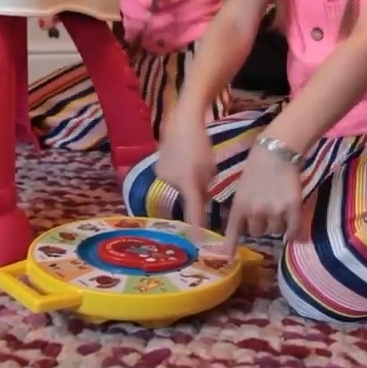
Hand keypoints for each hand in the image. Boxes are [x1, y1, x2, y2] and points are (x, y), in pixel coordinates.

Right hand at [157, 108, 216, 239]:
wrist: (182, 124)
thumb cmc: (201, 146)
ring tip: (188, 160)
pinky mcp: (156, 170)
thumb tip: (200, 198)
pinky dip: (176, 172)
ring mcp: (162, 176)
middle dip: (193, 188)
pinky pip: (171, 178)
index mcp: (189, 182)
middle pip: (188, 194)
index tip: (197, 243)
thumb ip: (205, 187)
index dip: (196, 227)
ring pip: (179, 186)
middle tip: (199, 170)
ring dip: (185, 179)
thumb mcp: (210, 169)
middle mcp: (172, 182)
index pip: (194, 210)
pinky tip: (179, 158)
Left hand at [224, 141, 302, 251]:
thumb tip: (246, 226)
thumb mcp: (242, 187)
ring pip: (276, 231)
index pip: (234, 230)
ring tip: (279, 209)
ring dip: (277, 225)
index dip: (230, 244)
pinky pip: (294, 229)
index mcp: (240, 205)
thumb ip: (243, 207)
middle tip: (265, 212)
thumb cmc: (256, 166)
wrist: (277, 150)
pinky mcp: (293, 206)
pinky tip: (294, 233)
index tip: (227, 256)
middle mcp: (255, 210)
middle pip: (258, 232)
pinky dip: (294, 233)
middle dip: (261, 225)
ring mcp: (275, 209)